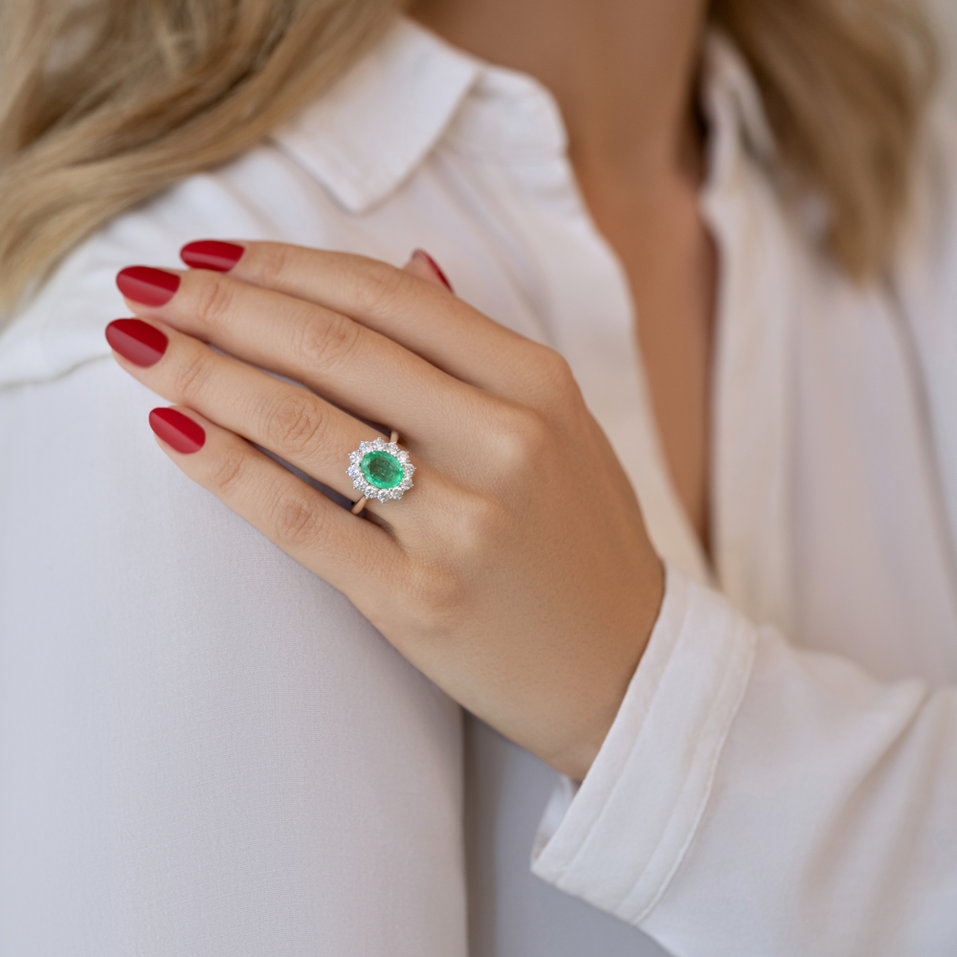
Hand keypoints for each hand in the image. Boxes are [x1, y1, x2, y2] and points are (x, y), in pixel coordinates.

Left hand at [105, 241, 664, 780]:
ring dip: (204, 374)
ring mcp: (464, 522)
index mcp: (537, 384)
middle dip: (221, 307)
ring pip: (305, 424)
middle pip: (334, 348)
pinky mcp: (421, 599)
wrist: (626, 669)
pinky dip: (227, 469)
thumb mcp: (562, 425)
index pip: (387, 297)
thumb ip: (481, 346)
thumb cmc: (584, 542)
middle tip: (139, 286)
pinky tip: (172, 432)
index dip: (285, 267)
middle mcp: (505, 440)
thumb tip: (411, 263)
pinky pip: (302, 518)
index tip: (208, 258)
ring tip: (135, 345)